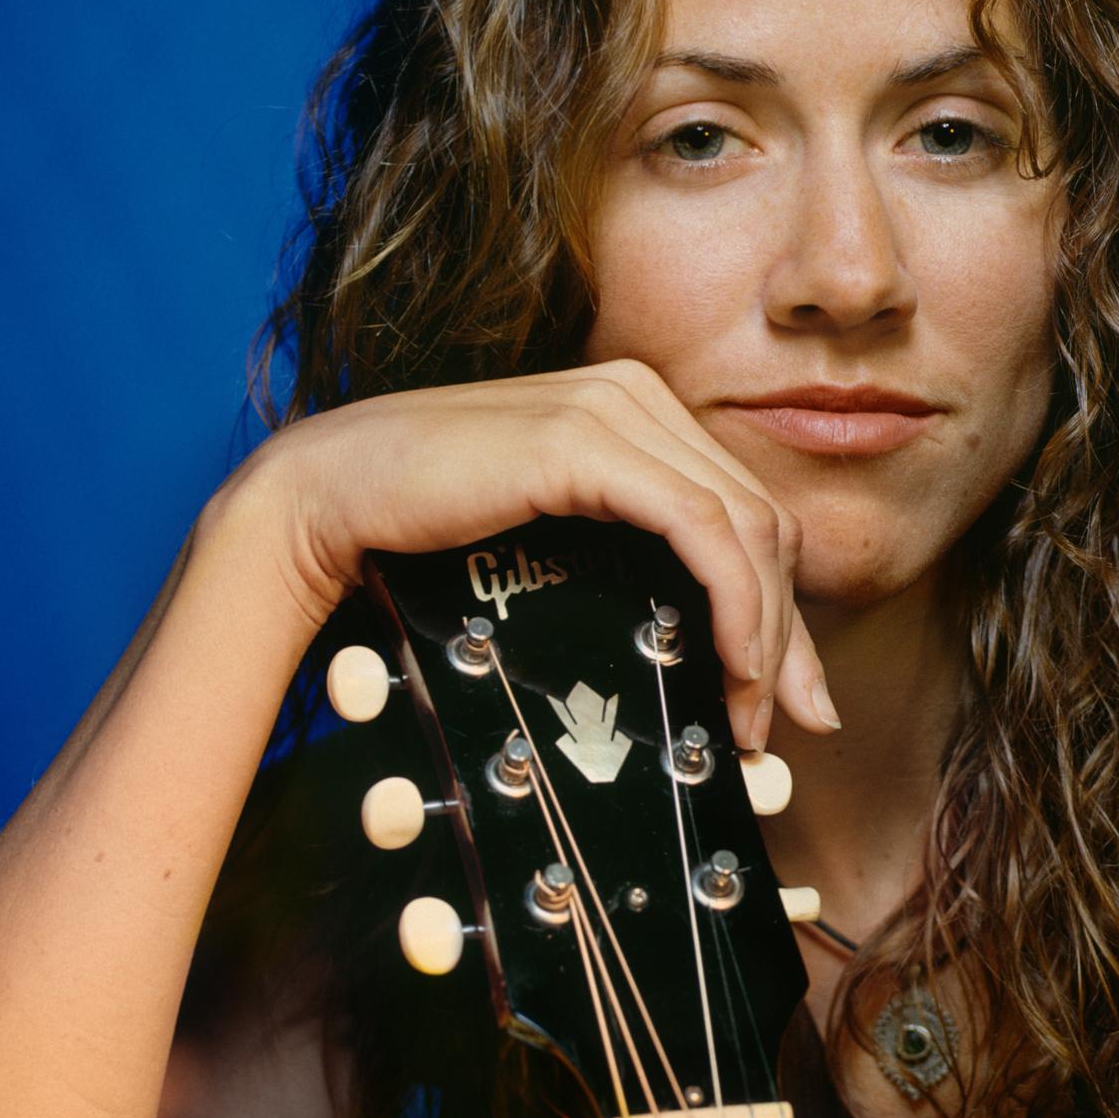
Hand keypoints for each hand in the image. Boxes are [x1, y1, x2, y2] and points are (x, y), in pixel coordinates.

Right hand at [211, 358, 835, 749]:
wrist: (328, 499)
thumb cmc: (425, 536)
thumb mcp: (555, 556)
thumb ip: (629, 573)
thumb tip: (705, 653)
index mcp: (634, 412)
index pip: (746, 511)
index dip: (783, 608)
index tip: (790, 697)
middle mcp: (635, 396)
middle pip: (762, 518)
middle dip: (787, 632)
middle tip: (785, 722)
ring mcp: (614, 409)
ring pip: (744, 524)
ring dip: (763, 629)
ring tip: (748, 711)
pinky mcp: (584, 441)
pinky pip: (700, 524)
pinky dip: (731, 599)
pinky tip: (728, 660)